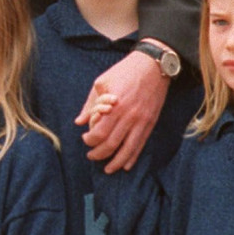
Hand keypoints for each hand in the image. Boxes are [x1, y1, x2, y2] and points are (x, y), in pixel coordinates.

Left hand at [76, 49, 169, 170]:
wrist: (154, 65)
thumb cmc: (125, 71)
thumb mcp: (102, 82)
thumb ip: (90, 104)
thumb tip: (79, 121)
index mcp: (114, 106)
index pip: (99, 133)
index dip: (90, 140)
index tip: (85, 139)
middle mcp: (128, 116)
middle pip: (111, 144)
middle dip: (99, 154)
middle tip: (91, 156)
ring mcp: (141, 121)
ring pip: (127, 149)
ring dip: (116, 162)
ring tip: (108, 169)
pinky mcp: (150, 122)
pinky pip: (140, 145)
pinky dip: (132, 157)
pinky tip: (126, 165)